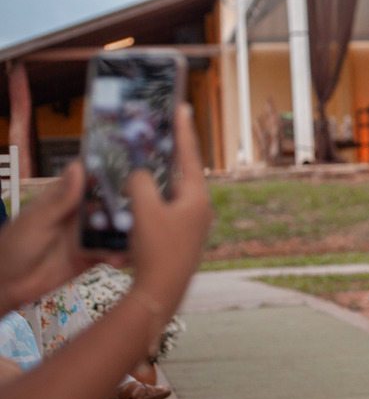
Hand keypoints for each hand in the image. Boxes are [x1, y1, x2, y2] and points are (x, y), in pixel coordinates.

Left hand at [0, 161, 125, 313]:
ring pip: (114, 228)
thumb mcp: (38, 220)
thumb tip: (79, 166)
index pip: (88, 179)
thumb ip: (62, 198)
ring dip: (126, 232)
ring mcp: (86, 236)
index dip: (108, 172)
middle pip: (107, 203)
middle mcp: (78, 214)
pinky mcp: (92, 257)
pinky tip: (124, 260)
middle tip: (146, 207)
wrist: (9, 285)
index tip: (134, 168)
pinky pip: (112, 253)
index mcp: (63, 198)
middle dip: (126, 204)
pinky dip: (121, 255)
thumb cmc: (16, 246)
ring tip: (138, 238)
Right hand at [124, 104, 213, 318]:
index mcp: (197, 198)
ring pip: (171, 193)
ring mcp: (192, 225)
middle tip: (158, 133)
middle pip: (181, 173)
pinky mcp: (181, 238)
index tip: (183, 107)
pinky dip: (152, 200)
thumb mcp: (144, 209)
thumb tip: (140, 176)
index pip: (189, 156)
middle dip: (167, 155)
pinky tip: (137, 200)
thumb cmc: (157, 249)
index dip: (184, 130)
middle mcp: (200, 209)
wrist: (162, 291)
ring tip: (141, 164)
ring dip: (156, 180)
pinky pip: (166, 209)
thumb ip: (141, 183)